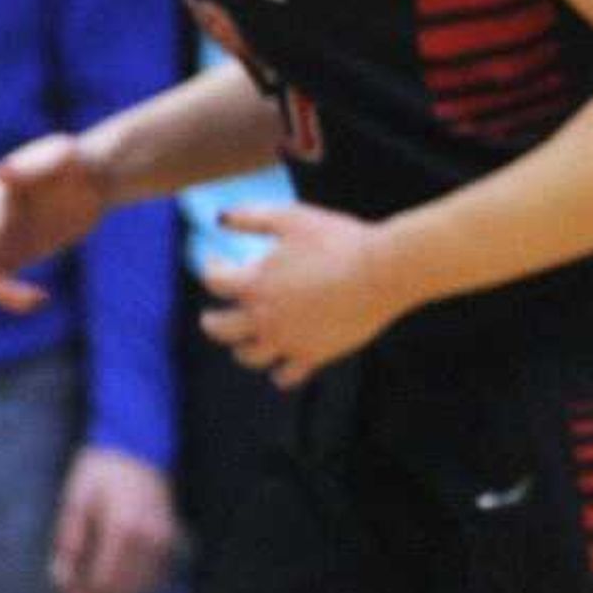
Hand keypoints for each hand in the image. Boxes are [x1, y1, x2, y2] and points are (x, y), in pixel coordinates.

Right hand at [0, 132, 110, 303]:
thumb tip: (0, 174)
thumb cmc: (76, 161)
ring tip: (34, 298)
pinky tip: (39, 298)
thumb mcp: (62, 156)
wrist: (92, 178)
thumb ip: (33, 166)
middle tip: (24, 295)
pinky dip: (10, 296)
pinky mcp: (12, 255)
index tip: (2, 273)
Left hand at [51, 446, 177, 592]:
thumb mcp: (75, 501)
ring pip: (145, 585)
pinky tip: (119, 580)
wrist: (137, 444)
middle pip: (127, 589)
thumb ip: (69, 543)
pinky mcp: (171, 534)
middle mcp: (148, 536)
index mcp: (122, 528)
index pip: (106, 581)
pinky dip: (138, 583)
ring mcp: (164, 536)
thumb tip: (62, 581)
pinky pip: (157, 572)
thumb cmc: (101, 470)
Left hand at [198, 200, 397, 387]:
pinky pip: (285, 376)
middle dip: (212, 320)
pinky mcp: (312, 356)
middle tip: (212, 316)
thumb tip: (219, 218)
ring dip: (241, 348)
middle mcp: (263, 318)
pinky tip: (281, 366)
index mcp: (254, 284)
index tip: (215, 260)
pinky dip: (279, 373)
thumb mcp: (292, 218)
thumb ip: (251, 217)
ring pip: (248, 356)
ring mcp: (287, 341)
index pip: (214, 281)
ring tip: (246, 341)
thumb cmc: (339, 240)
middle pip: (219, 329)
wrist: (382, 271)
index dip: (210, 267)